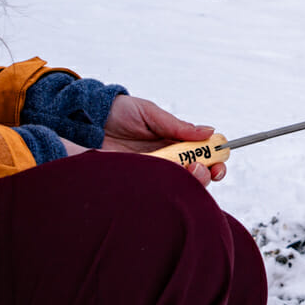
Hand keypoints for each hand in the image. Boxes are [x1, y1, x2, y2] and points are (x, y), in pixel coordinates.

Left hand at [100, 94, 225, 184]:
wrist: (85, 120)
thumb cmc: (119, 112)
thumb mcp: (150, 113)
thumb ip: (177, 126)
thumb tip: (209, 131)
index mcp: (174, 142)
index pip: (202, 156)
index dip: (215, 161)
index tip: (219, 163)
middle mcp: (166, 160)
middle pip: (195, 175)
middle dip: (205, 175)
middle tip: (198, 169)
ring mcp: (151, 172)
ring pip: (178, 186)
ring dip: (186, 183)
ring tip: (181, 172)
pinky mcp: (134, 182)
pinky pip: (153, 192)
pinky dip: (163, 190)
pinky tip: (160, 181)